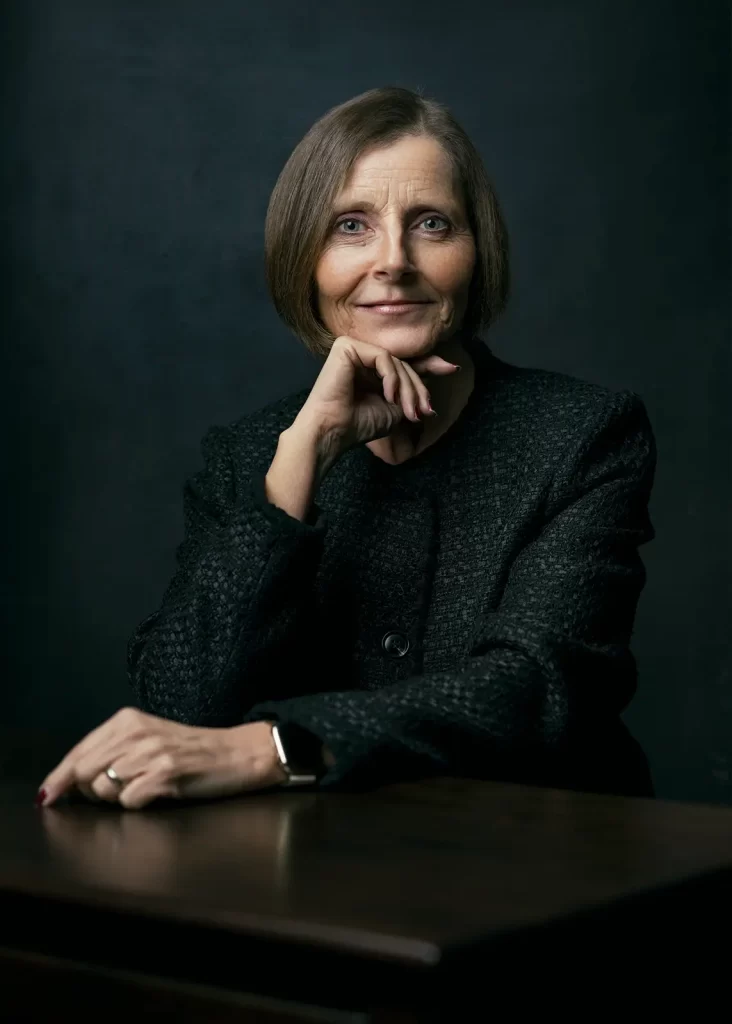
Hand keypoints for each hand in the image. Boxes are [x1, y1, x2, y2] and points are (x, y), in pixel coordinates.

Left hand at [35, 708, 287, 809]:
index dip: (59, 778)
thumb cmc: (193, 750)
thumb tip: (73, 779)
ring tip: (145, 789)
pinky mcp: (167, 773)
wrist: (240, 753)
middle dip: (89, 792)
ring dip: (118, 798)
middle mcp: (136, 732)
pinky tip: (158, 794)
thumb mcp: (150, 739)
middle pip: (84, 772)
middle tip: (119, 792)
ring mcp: (151, 752)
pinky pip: (130, 802)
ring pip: (104, 790)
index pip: (78, 751)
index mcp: (128, 720)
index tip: (47, 797)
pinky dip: (139, 805)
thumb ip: (114, 751)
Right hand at [292, 334, 459, 455]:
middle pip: (404, 364)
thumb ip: (413, 390)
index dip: (430, 365)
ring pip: (397, 361)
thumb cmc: (359, 425)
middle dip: (419, 389)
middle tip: (424, 411)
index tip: (453, 369)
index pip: (404, 364)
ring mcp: (354, 349)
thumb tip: (445, 375)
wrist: (333, 431)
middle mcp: (361, 357)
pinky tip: (388, 396)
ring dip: (408, 388)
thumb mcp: (396, 407)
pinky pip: (383, 357)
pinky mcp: (347, 347)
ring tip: (408, 411)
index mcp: (370, 371)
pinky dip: (392, 378)